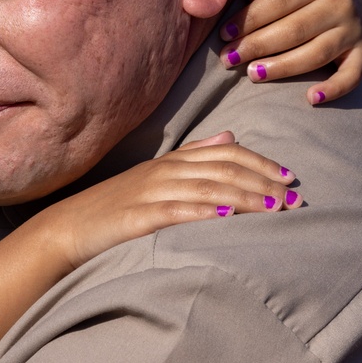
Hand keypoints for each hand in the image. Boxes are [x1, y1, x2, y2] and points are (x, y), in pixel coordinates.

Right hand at [47, 132, 300, 270]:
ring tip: (273, 210)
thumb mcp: (156, 175)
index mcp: (172, 161)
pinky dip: (202, 213)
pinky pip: (173, 211)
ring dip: (243, 198)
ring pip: (205, 189)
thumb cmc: (116, 205)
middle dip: (261, 182)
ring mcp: (149, 193)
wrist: (68, 227)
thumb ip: (194, 155)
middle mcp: (164, 172)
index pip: (224, 153)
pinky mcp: (136, 217)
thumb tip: (230, 135)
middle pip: (221, 170)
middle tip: (293, 197)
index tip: (288, 176)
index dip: (258, 161)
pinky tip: (224, 218)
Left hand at [219, 0, 361, 104]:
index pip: (277, 2)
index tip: (223, 34)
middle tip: (228, 59)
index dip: (248, 20)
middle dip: (257, 47)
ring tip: (252, 74)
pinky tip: (311, 99)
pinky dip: (335, 89)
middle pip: (294, 30)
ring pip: (317, 54)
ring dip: (283, 68)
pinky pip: (353, 74)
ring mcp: (354, 28)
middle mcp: (340, 2)